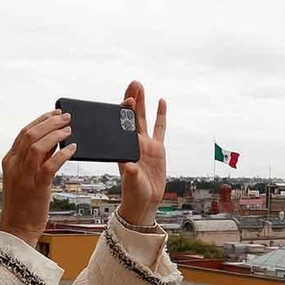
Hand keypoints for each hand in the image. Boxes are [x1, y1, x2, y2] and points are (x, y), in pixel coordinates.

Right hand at [0, 110, 74, 247]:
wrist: (17, 228)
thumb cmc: (23, 204)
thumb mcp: (26, 176)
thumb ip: (37, 158)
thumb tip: (52, 140)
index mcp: (10, 161)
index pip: (24, 132)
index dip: (41, 120)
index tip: (55, 113)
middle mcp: (15, 166)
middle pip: (30, 135)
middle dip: (50, 122)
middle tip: (66, 117)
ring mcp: (24, 176)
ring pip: (37, 146)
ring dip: (55, 134)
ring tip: (69, 130)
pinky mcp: (36, 188)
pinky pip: (50, 165)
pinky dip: (62, 154)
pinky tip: (72, 149)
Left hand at [118, 80, 166, 225]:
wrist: (145, 201)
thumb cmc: (134, 193)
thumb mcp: (132, 183)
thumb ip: (131, 173)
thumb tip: (128, 164)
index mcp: (124, 148)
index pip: (122, 125)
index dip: (124, 112)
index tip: (127, 100)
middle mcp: (134, 143)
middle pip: (132, 116)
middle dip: (132, 99)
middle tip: (134, 83)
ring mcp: (146, 144)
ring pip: (144, 118)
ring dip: (142, 102)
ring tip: (140, 85)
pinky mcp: (158, 148)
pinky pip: (160, 128)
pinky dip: (161, 115)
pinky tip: (161, 101)